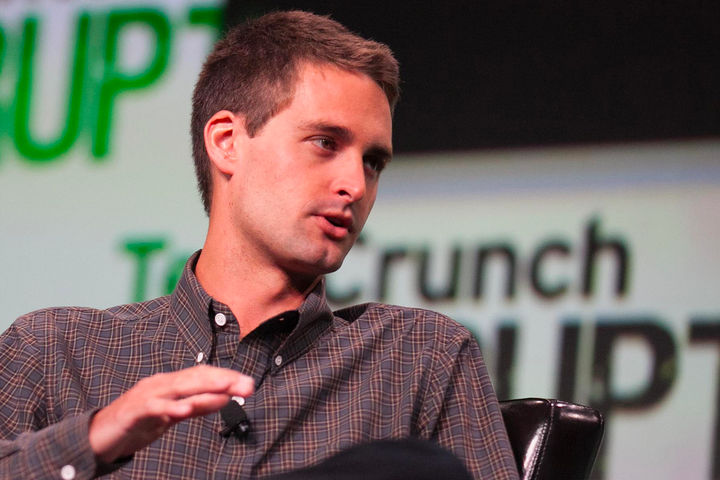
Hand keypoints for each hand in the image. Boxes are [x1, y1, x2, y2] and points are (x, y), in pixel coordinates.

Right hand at [88, 365, 253, 463]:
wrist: (99, 436)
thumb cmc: (138, 423)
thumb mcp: (173, 415)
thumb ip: (197, 406)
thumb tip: (225, 398)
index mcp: (171, 383)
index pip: (204, 374)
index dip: (226, 377)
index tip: (249, 384)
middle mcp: (161, 383)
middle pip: (196, 377)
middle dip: (223, 380)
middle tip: (247, 386)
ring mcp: (146, 395)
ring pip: (179, 387)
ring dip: (204, 388)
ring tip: (227, 391)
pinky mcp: (132, 412)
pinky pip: (154, 407)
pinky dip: (170, 407)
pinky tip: (185, 409)